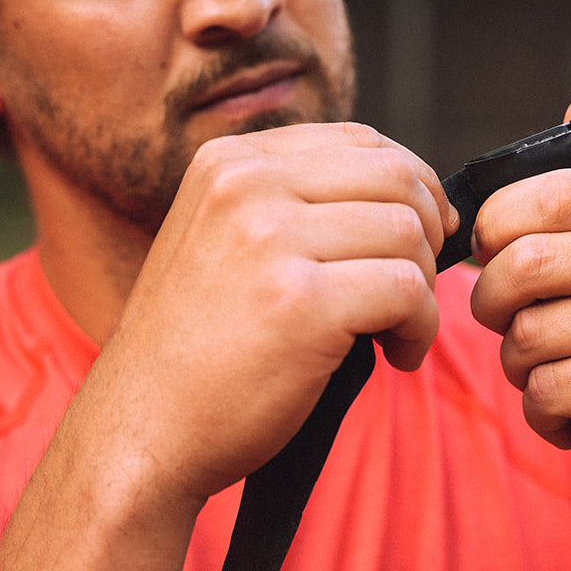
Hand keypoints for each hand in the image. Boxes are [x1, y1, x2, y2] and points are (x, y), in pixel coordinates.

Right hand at [83, 122, 456, 508]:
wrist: (141, 431)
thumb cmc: (200, 349)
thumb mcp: (224, 240)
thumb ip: (293, 202)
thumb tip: (411, 191)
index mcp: (230, 161)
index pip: (361, 140)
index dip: (412, 185)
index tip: (423, 234)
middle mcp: (246, 185)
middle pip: (396, 178)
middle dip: (428, 233)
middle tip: (416, 289)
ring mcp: (270, 240)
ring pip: (408, 233)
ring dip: (424, 290)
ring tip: (396, 332)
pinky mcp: (301, 302)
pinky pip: (408, 291)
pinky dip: (421, 328)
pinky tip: (396, 356)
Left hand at [469, 91, 570, 539]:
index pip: (550, 194)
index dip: (497, 226)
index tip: (496, 257)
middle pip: (524, 262)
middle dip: (491, 302)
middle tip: (507, 325)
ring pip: (528, 335)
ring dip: (519, 369)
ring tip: (548, 377)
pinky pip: (549, 392)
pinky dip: (543, 415)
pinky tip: (570, 420)